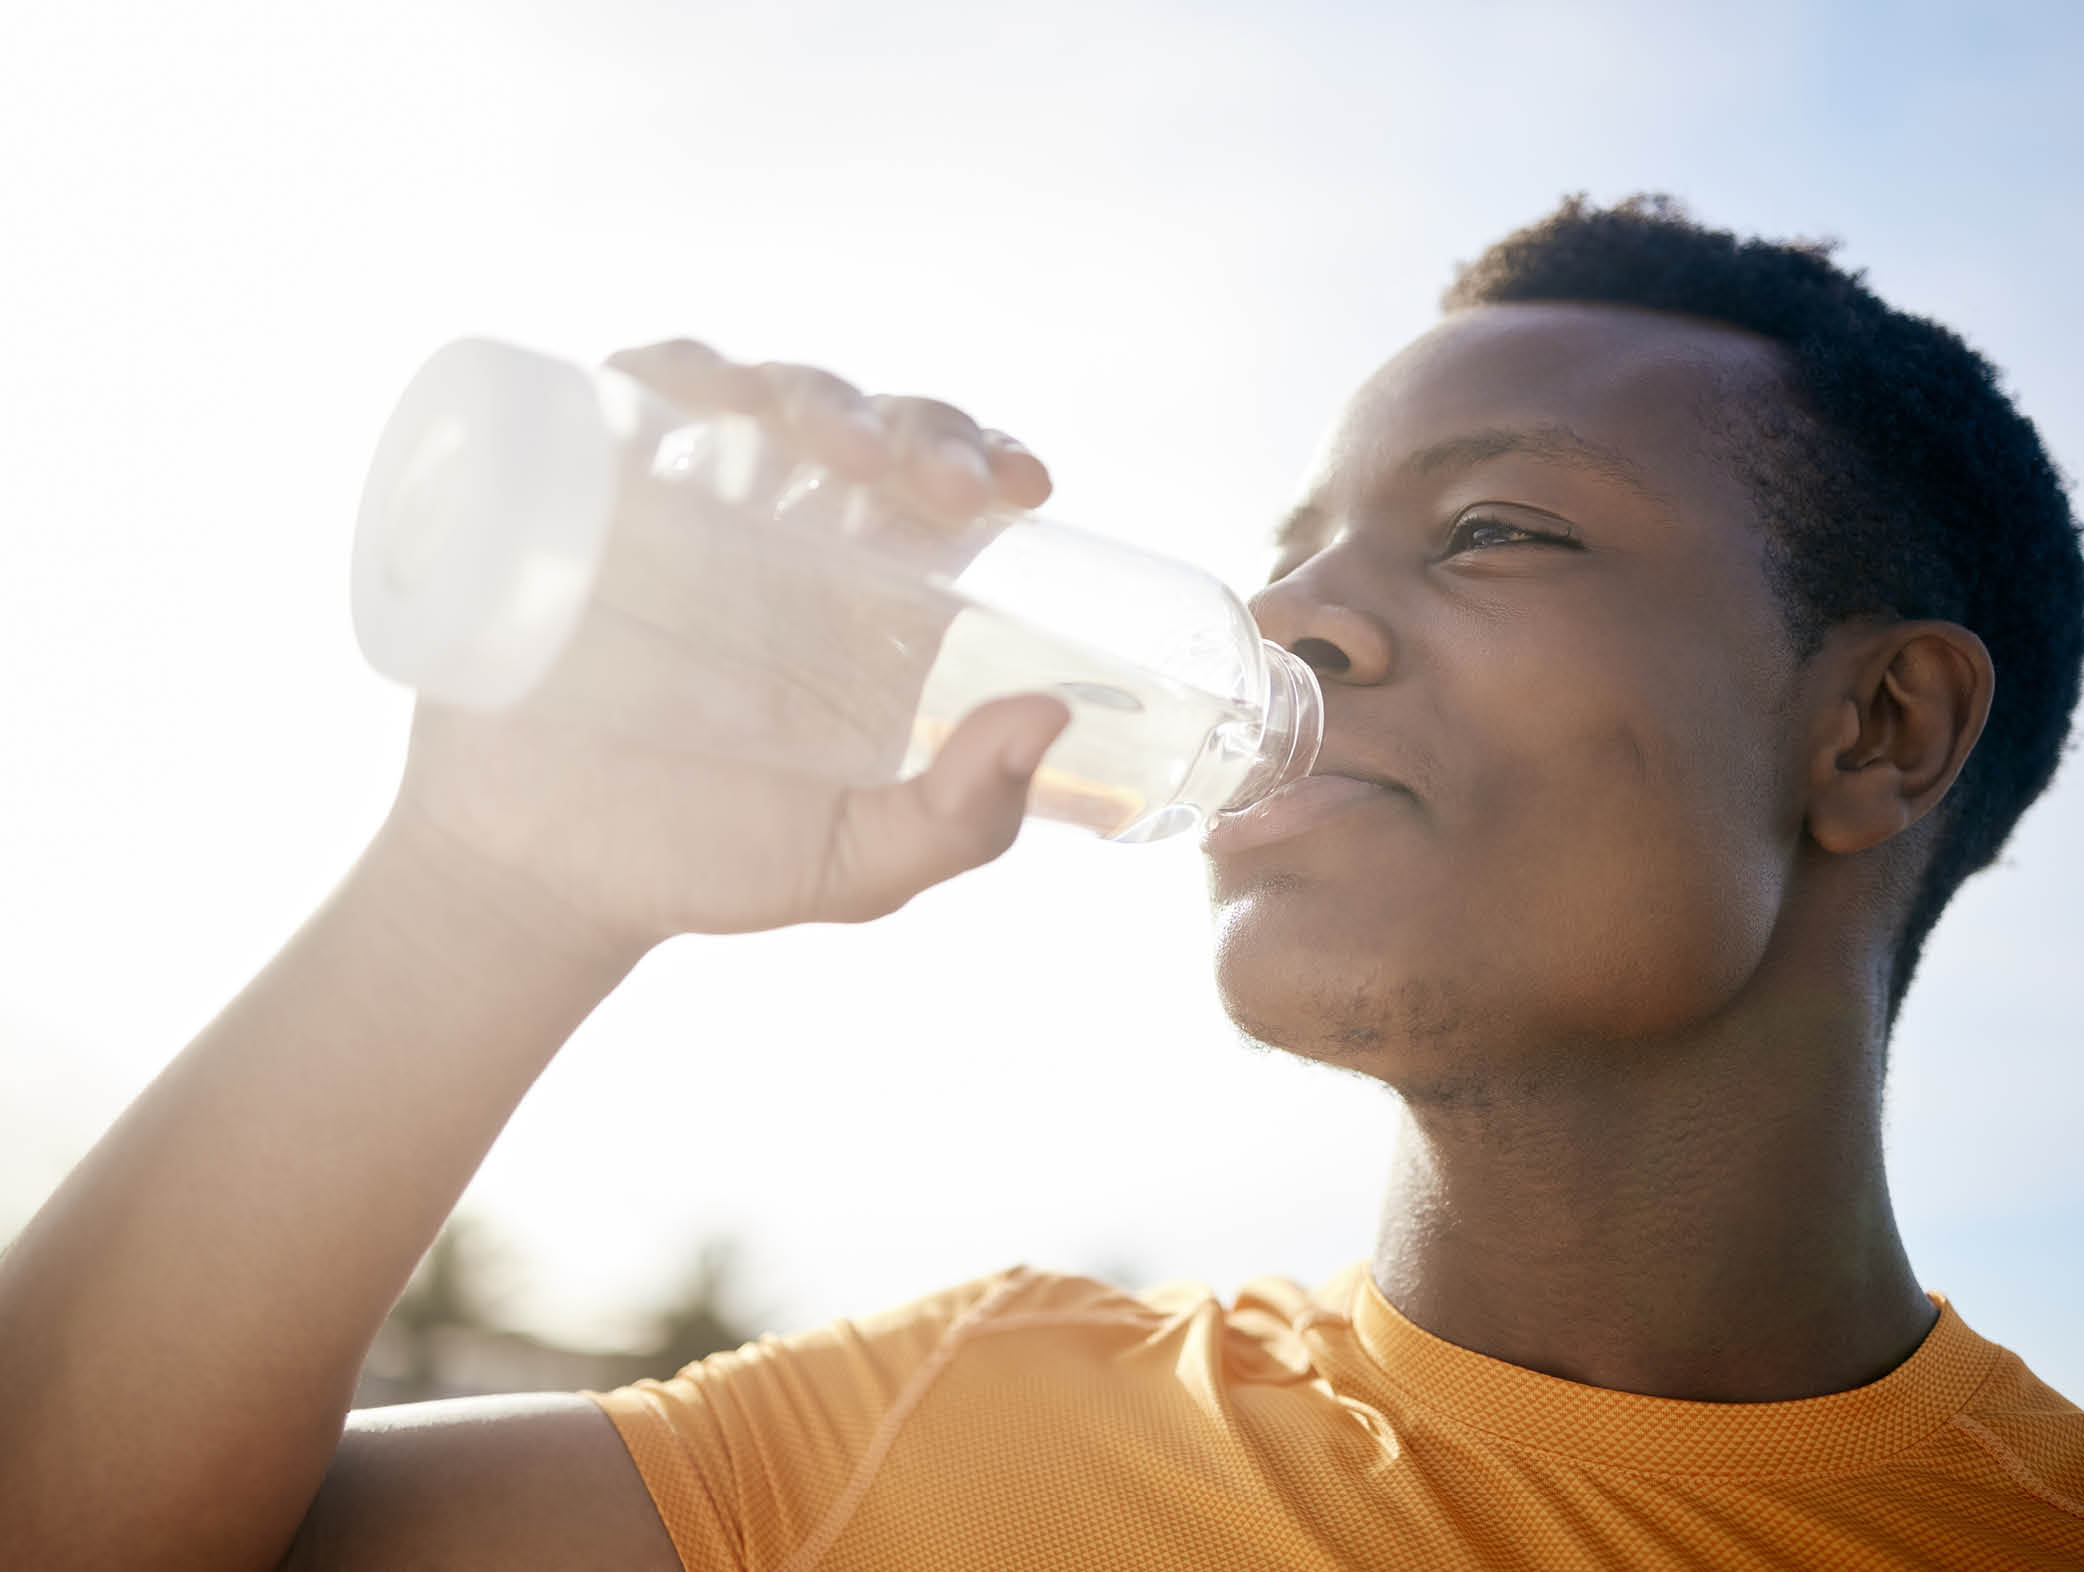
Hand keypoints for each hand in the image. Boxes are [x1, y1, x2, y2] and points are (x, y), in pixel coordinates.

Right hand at [378, 339, 1071, 952]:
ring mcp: (687, 505)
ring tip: (837, 449)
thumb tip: (1049, 718)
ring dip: (812, 394)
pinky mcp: (589, 492)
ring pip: (766, 395)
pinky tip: (702, 396)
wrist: (539, 875)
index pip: (948, 492)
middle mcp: (789, 536)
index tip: (1023, 486)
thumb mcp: (855, 866)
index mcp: (871, 603)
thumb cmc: (704, 865)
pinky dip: (671, 374)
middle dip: (919, 428)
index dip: (992, 461)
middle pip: (873, 429)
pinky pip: (631, 396)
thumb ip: (963, 820)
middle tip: (941, 484)